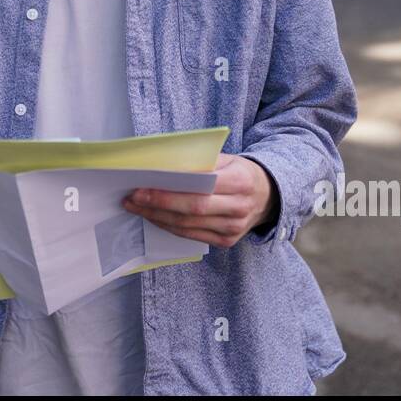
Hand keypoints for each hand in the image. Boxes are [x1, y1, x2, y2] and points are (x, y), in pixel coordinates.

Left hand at [122, 153, 273, 248]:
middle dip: (156, 206)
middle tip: (131, 199)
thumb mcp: (227, 159)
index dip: (168, 192)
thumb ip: (199, 163)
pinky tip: (154, 217)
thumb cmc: (241, 173)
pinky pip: (192, 236)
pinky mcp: (227, 242)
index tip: (141, 187)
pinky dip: (170, 227)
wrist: (269, 196)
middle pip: (191, 211)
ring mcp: (233, 229)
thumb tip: (162, 167)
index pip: (198, 190)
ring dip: (158, 218)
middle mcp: (238, 208)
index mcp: (239, 182)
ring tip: (136, 208)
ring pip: (188, 226)